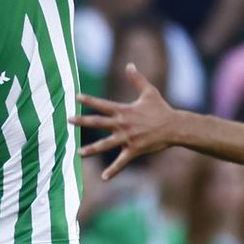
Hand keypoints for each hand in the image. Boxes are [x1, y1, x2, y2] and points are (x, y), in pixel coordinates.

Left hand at [69, 64, 179, 179]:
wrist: (174, 126)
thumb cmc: (161, 109)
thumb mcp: (149, 91)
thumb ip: (136, 79)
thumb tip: (129, 65)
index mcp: (124, 110)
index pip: (102, 104)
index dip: (89, 100)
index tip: (76, 97)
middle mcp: (122, 124)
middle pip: (98, 122)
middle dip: (83, 122)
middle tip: (69, 121)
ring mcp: (127, 138)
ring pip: (106, 144)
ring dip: (92, 149)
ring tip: (79, 153)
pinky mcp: (134, 150)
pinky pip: (121, 162)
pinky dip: (113, 171)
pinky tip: (104, 178)